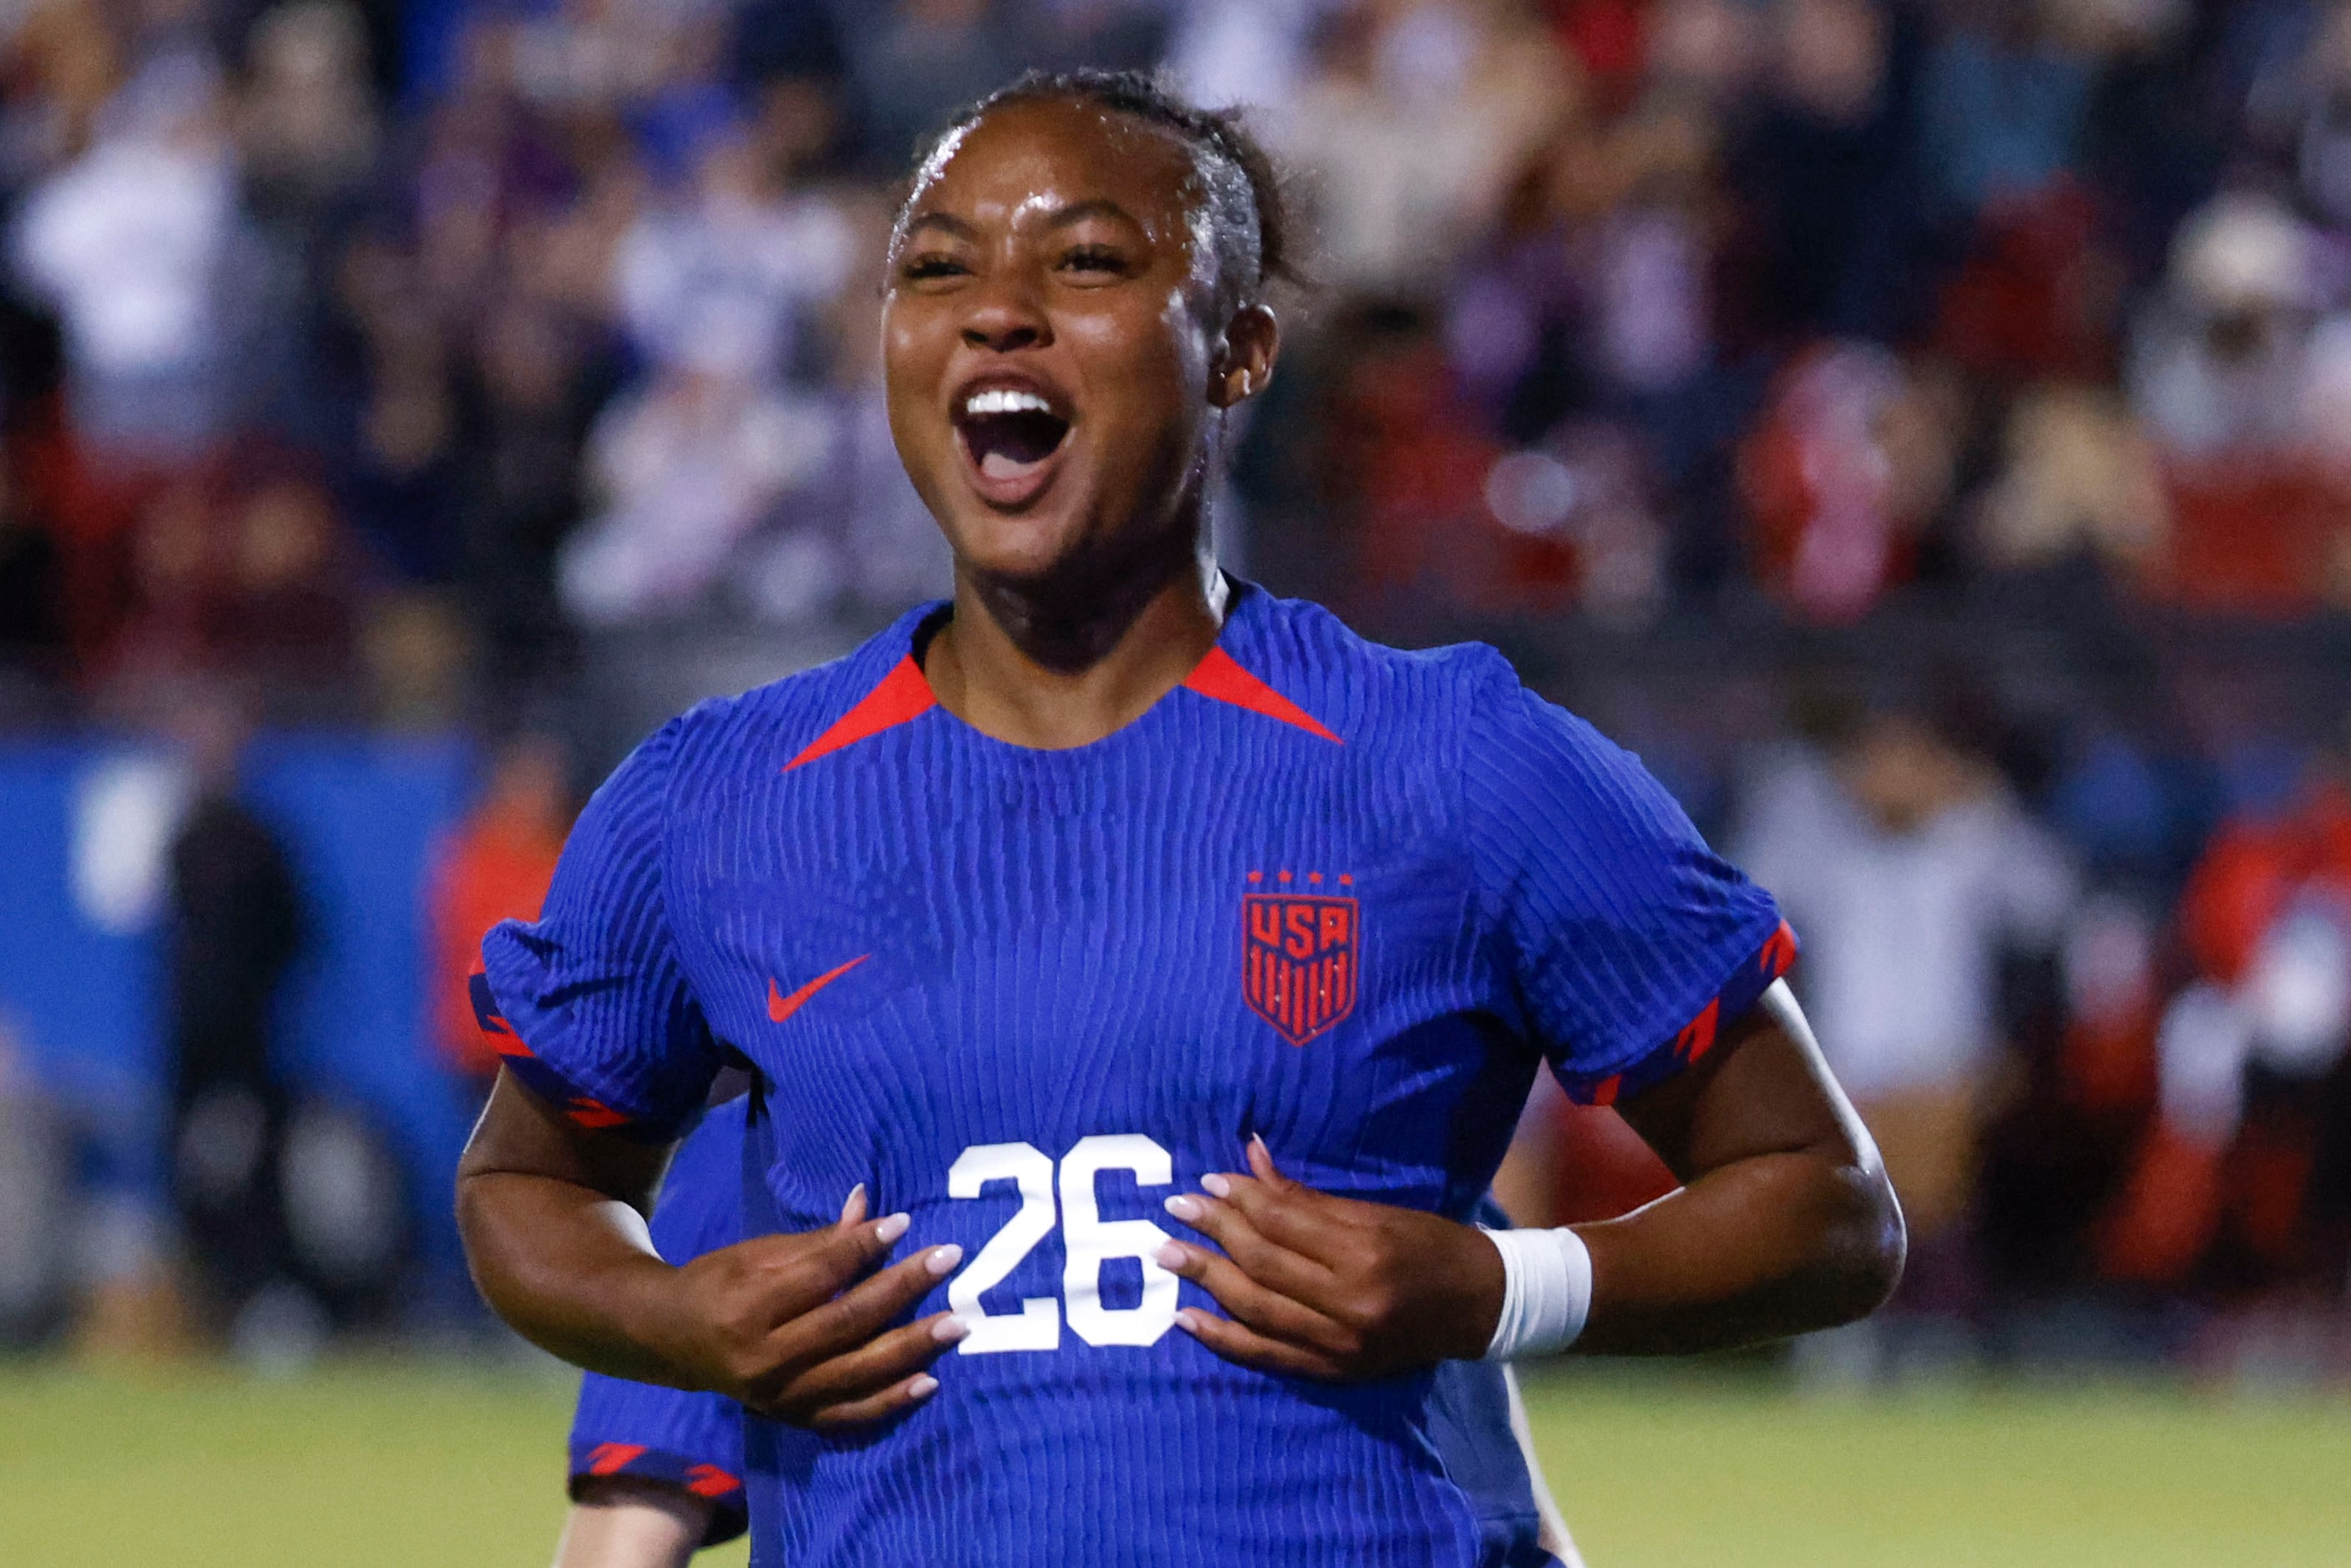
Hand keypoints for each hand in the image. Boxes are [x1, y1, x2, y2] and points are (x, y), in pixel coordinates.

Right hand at [642, 1186, 968, 1428]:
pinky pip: (850, 1415)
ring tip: (957, 1322)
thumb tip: (868, 1204)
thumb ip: (819, 1241)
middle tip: (949, 1259)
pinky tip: (928, 1381)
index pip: (819, 1275)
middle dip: (902, 1288)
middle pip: (846, 1321)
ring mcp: (780, 1395)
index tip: (905, 1223)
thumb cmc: (720, 1283)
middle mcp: (764, 1358)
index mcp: (749, 1307)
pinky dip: (891, 1401)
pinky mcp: (792, 1418)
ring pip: (856, 1372)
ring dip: (912, 1347)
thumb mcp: (758, 1254)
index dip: (863, 1247)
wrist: (673, 1341)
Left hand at [1155, 1138, 1504, 1379]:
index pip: (1284, 1222)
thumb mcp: (1377, 1212)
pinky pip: (1265, 1355)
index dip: (1240, 1198)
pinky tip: (1186, 1317)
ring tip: (1167, 1255)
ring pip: (1255, 1308)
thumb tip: (1248, 1156)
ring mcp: (1340, 1344)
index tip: (1207, 1181)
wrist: (1480, 1307)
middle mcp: (1350, 1302)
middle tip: (1175, 1209)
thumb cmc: (1430, 1245)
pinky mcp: (1335, 1370)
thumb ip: (1306, 1195)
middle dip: (1212, 1232)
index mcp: (1365, 1252)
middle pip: (1262, 1263)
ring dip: (1205, 1279)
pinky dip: (1222, 1338)